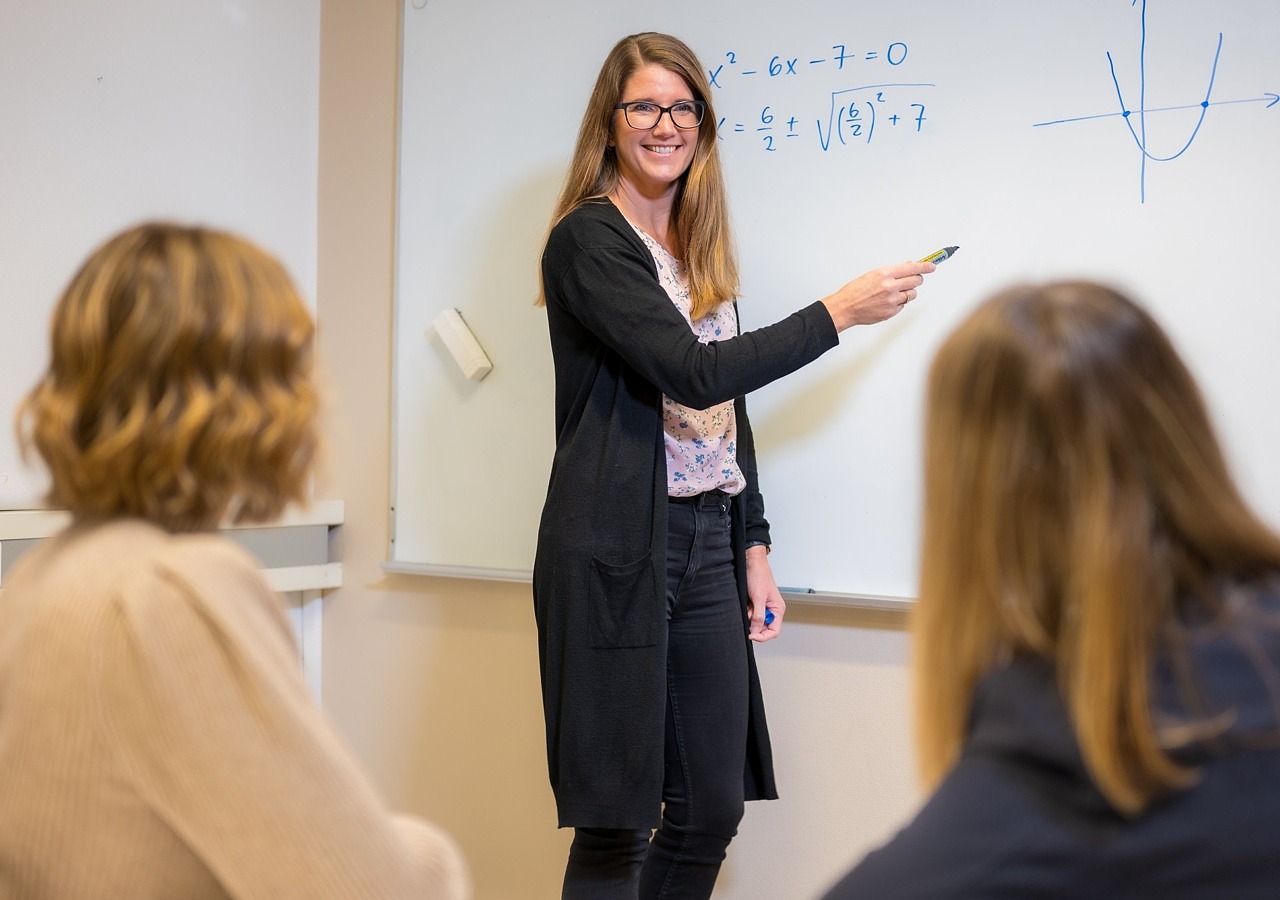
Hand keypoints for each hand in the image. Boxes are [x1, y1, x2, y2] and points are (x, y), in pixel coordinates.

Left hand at [745, 545, 784, 642]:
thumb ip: (758, 615)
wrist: (751, 562)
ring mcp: (763, 607)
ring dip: (749, 617)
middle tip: (749, 616)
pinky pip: (750, 614)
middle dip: (754, 624)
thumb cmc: (759, 575)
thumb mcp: (758, 597)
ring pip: (755, 621)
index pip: (774, 631)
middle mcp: (772, 610)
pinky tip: (746, 603)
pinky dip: (746, 611)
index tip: (752, 635)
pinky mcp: (755, 603)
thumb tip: (756, 631)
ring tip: (748, 605)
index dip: (763, 636)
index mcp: (777, 609)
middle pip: (764, 628)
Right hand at [820, 260, 935, 331]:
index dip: (925, 266)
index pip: (912, 268)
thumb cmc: (856, 290)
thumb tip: (909, 266)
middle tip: (913, 279)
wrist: (846, 307)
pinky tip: (887, 302)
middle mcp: (890, 286)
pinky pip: (903, 305)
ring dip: (908, 292)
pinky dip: (899, 303)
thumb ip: (893, 271)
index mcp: (885, 274)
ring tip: (895, 292)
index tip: (933, 266)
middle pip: (916, 281)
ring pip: (912, 294)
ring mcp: (892, 300)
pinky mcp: (891, 311)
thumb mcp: (873, 274)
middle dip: (917, 279)